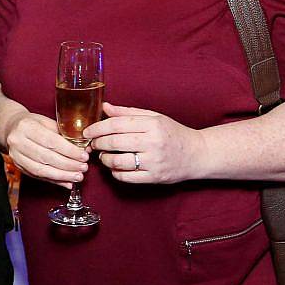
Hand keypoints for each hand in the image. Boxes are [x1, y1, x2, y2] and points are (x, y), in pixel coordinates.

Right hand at [3, 110, 87, 188]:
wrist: (10, 128)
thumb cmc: (32, 123)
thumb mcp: (46, 121)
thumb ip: (64, 133)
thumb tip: (85, 148)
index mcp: (26, 126)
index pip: (51, 141)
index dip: (69, 150)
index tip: (83, 155)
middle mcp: (18, 141)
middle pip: (46, 157)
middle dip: (68, 165)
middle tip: (83, 167)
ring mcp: (16, 156)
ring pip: (41, 170)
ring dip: (62, 175)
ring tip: (77, 177)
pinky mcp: (18, 166)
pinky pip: (38, 176)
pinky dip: (54, 181)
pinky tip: (66, 182)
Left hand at [84, 102, 205, 184]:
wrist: (197, 154)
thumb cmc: (173, 133)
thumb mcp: (154, 117)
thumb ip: (128, 112)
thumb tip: (105, 107)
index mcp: (152, 124)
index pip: (116, 124)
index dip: (97, 128)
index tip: (87, 132)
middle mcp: (153, 142)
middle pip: (114, 142)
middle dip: (98, 143)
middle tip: (93, 144)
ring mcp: (154, 161)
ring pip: (117, 161)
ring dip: (104, 159)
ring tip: (103, 156)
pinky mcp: (154, 177)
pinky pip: (126, 177)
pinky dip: (115, 172)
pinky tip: (115, 167)